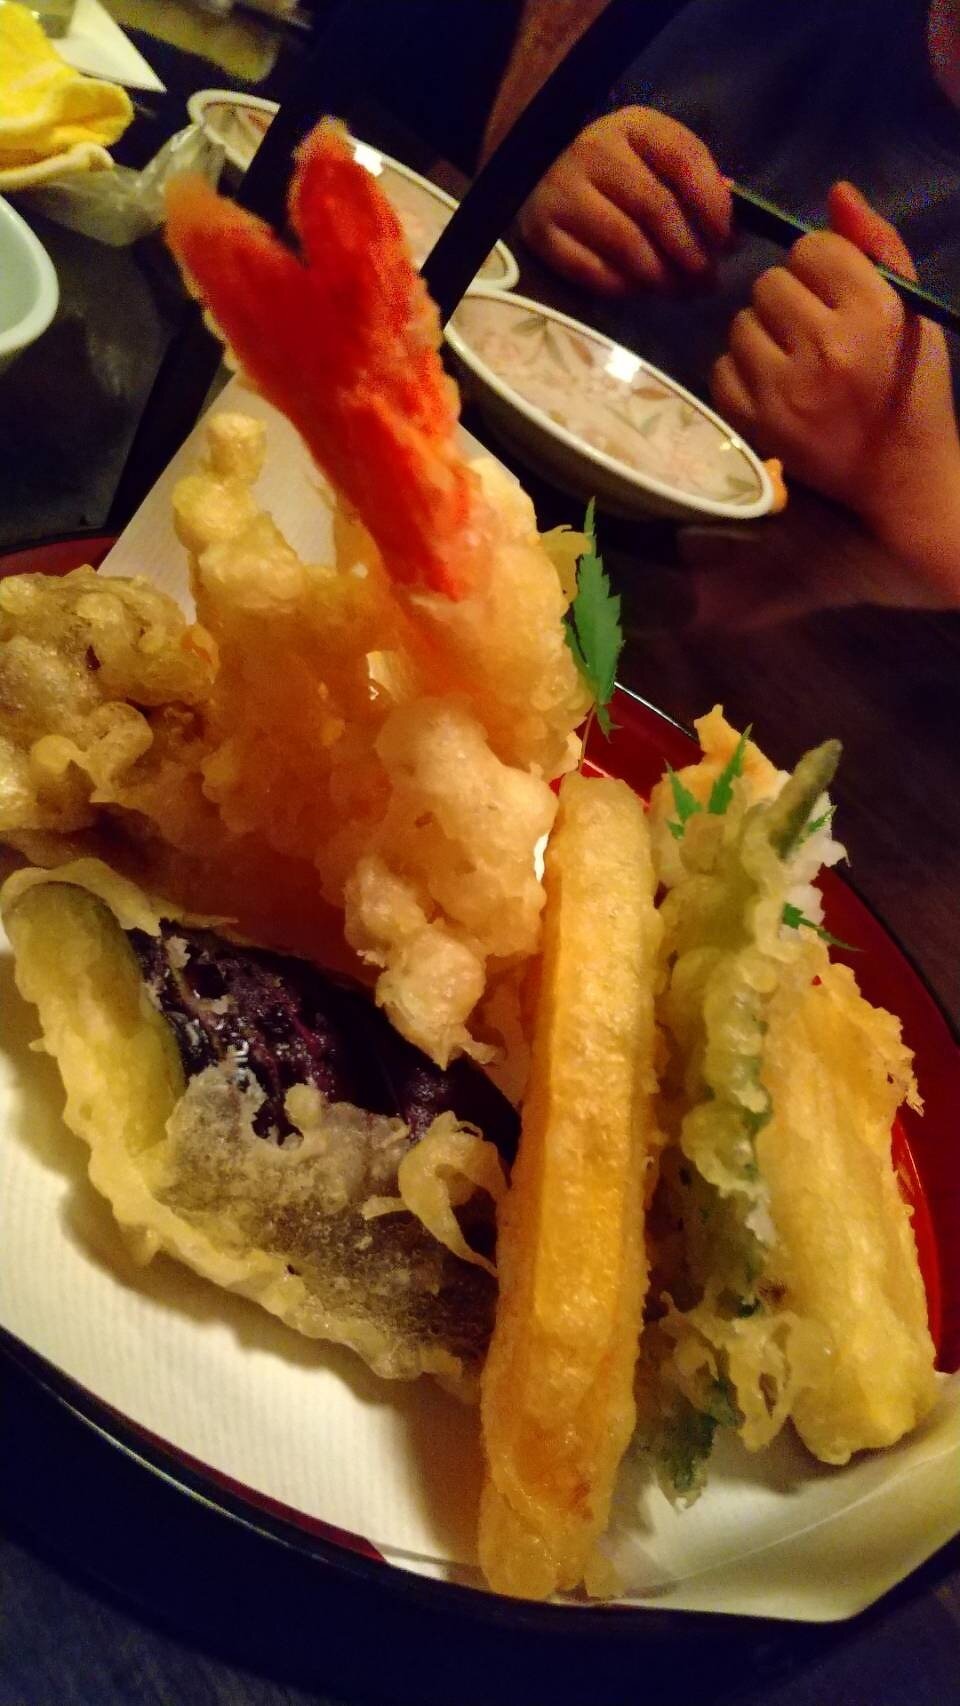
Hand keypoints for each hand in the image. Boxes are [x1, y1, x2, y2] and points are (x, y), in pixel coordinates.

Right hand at [519, 106, 731, 295]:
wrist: (543, 177)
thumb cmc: (616, 174)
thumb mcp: (654, 161)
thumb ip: (693, 184)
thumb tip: (732, 229)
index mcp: (633, 126)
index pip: (684, 159)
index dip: (713, 206)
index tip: (728, 242)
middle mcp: (594, 150)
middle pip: (656, 207)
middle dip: (690, 253)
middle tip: (707, 280)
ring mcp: (562, 190)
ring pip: (626, 244)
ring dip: (661, 277)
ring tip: (680, 291)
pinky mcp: (542, 231)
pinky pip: (593, 271)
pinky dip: (624, 288)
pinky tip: (640, 291)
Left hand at [711, 182, 959, 590]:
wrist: (901, 478)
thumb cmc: (912, 388)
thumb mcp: (913, 311)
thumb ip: (878, 247)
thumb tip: (835, 192)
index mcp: (875, 312)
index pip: (812, 249)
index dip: (820, 267)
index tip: (834, 293)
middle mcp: (828, 346)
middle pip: (768, 283)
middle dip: (788, 299)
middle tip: (811, 332)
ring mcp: (786, 389)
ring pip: (740, 323)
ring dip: (761, 335)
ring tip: (793, 361)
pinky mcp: (756, 422)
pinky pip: (722, 367)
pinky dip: (742, 373)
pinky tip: (774, 388)